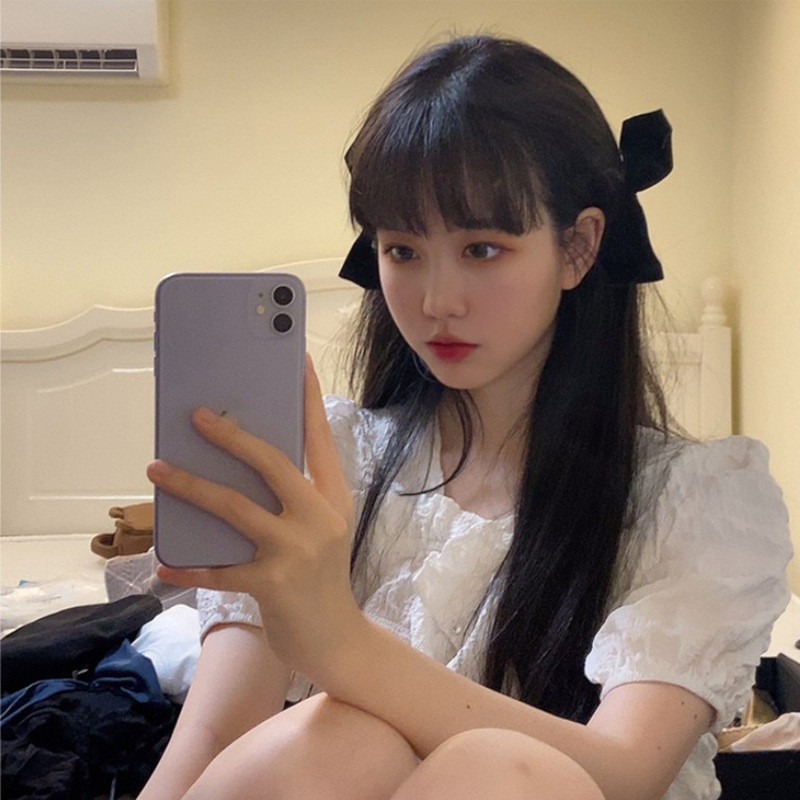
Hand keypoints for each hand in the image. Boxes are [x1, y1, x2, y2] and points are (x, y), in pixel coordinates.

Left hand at [146, 355, 363, 678]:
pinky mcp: (274, 584)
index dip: (308, 398)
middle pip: (271, 463)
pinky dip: (188, 566)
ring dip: (190, 487)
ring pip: (235, 508)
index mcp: (334, 497)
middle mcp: (319, 516)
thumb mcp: (322, 530)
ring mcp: (297, 550)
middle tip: (196, 416)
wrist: (339, 641)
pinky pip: (219, 569)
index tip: (299, 360)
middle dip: (231, 435)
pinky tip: (163, 562)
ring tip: (156, 470)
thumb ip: (294, 499)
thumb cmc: (323, 578)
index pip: (319, 438)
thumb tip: (238, 467)